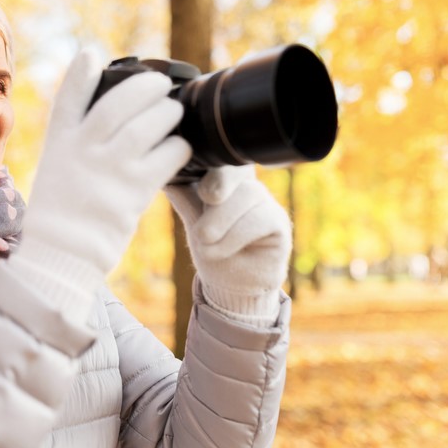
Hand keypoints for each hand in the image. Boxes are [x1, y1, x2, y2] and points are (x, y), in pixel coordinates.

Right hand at [14, 50, 190, 300]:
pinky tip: (182, 145)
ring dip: (167, 113)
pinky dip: (178, 146)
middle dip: (144, 87)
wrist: (63, 253)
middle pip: (118, 105)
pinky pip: (166, 158)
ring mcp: (108, 171)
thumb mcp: (55, 169)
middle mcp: (83, 152)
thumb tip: (92, 113)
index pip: (68, 101)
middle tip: (160, 84)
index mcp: (60, 144)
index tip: (90, 55)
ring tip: (175, 110)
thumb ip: (72, 139)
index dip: (79, 74)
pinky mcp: (133, 191)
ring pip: (146, 126)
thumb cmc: (60, 212)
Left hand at [164, 164, 290, 325]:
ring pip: (247, 195)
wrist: (231, 286)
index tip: (200, 189)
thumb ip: (186, 199)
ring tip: (206, 243)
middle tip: (201, 229)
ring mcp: (264, 201)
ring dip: (221, 222)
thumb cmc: (212, 250)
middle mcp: (245, 185)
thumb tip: (169, 176)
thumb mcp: (193, 223)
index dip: (210, 168)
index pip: (218, 161)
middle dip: (215, 196)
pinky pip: (259, 219)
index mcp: (222, 180)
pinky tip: (222, 251)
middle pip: (233, 173)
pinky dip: (235, 237)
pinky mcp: (279, 222)